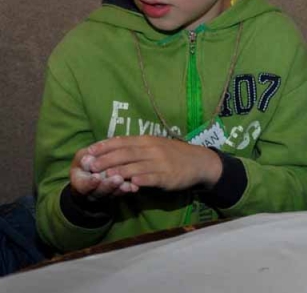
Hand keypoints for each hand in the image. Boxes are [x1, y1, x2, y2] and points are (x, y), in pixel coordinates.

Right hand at [69, 147, 137, 200]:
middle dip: (108, 185)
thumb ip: (83, 159)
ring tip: (127, 184)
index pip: (82, 185)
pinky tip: (134, 187)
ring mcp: (103, 194)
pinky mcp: (115, 193)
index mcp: (78, 182)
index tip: (97, 178)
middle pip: (99, 192)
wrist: (93, 174)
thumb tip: (88, 158)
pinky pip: (121, 193)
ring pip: (111, 194)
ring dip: (120, 188)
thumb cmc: (86, 163)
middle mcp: (90, 192)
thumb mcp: (80, 158)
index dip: (89, 182)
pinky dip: (127, 189)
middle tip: (118, 179)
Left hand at [85, 136, 222, 190]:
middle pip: (125, 153)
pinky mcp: (167, 176)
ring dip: (119, 171)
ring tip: (103, 176)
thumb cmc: (173, 154)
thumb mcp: (155, 146)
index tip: (88, 151)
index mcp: (147, 140)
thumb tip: (113, 149)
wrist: (198, 162)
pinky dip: (141, 180)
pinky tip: (131, 184)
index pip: (122, 141)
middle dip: (106, 159)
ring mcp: (160, 162)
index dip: (104, 146)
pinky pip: (151, 178)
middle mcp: (152, 149)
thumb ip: (136, 148)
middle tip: (89, 166)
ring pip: (136, 165)